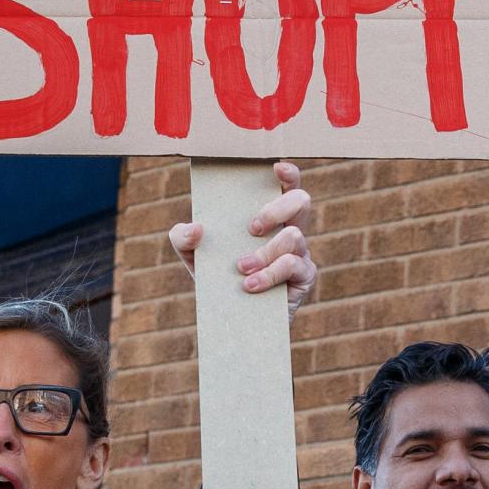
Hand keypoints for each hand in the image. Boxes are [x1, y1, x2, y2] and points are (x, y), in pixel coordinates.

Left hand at [169, 161, 317, 316]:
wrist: (233, 321)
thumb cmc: (218, 279)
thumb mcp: (193, 257)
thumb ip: (183, 238)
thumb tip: (195, 228)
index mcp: (269, 216)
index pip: (286, 184)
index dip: (288, 172)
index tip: (275, 168)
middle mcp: (289, 229)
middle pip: (301, 200)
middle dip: (276, 209)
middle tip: (252, 227)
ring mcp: (300, 253)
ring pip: (294, 236)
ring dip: (264, 252)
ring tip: (242, 268)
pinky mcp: (304, 277)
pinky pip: (293, 266)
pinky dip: (268, 275)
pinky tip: (249, 286)